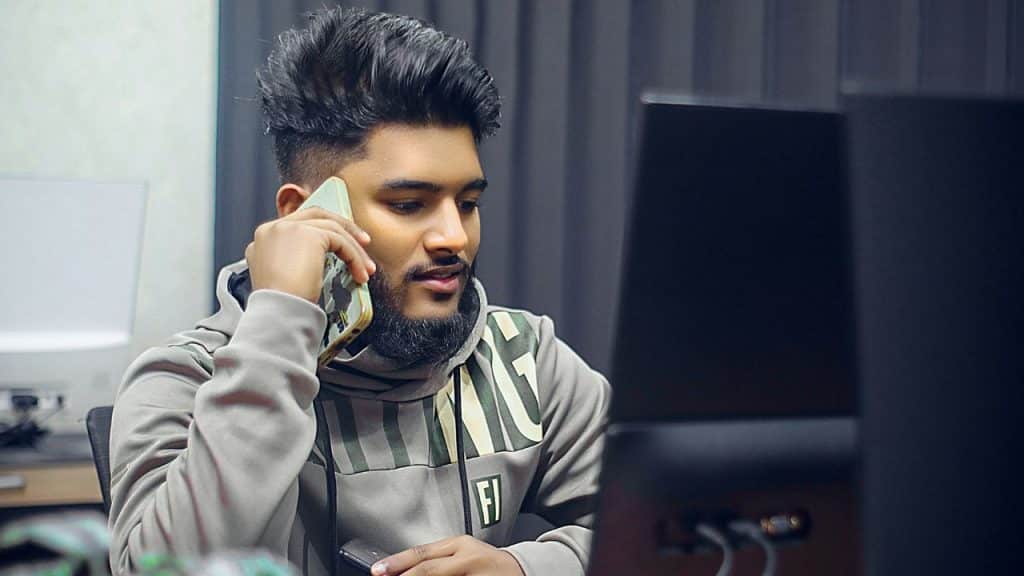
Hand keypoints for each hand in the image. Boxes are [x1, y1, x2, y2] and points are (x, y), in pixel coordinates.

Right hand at [245, 207, 375, 302]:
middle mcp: (274, 228)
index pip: (300, 222)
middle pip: (317, 215)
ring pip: (332, 229)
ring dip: (354, 249)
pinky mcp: (308, 234)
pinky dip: (354, 257)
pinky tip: (360, 274)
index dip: (324, 229)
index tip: (342, 242)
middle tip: (363, 242)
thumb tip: (318, 259)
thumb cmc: (282, 305)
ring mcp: (289, 227)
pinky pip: (340, 241)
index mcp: (265, 237)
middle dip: (344, 227)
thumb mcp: (283, 276)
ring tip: (366, 269)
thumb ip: (294, 258)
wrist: (278, 312)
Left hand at [371, 535, 524, 575]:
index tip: (378, 570)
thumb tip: (402, 569)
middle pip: (430, 569)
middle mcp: (468, 558)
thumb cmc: (488, 564)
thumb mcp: (462, 554)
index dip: (398, 562)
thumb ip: (436, 560)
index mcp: (459, 545)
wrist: (523, 570)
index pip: (422, 553)